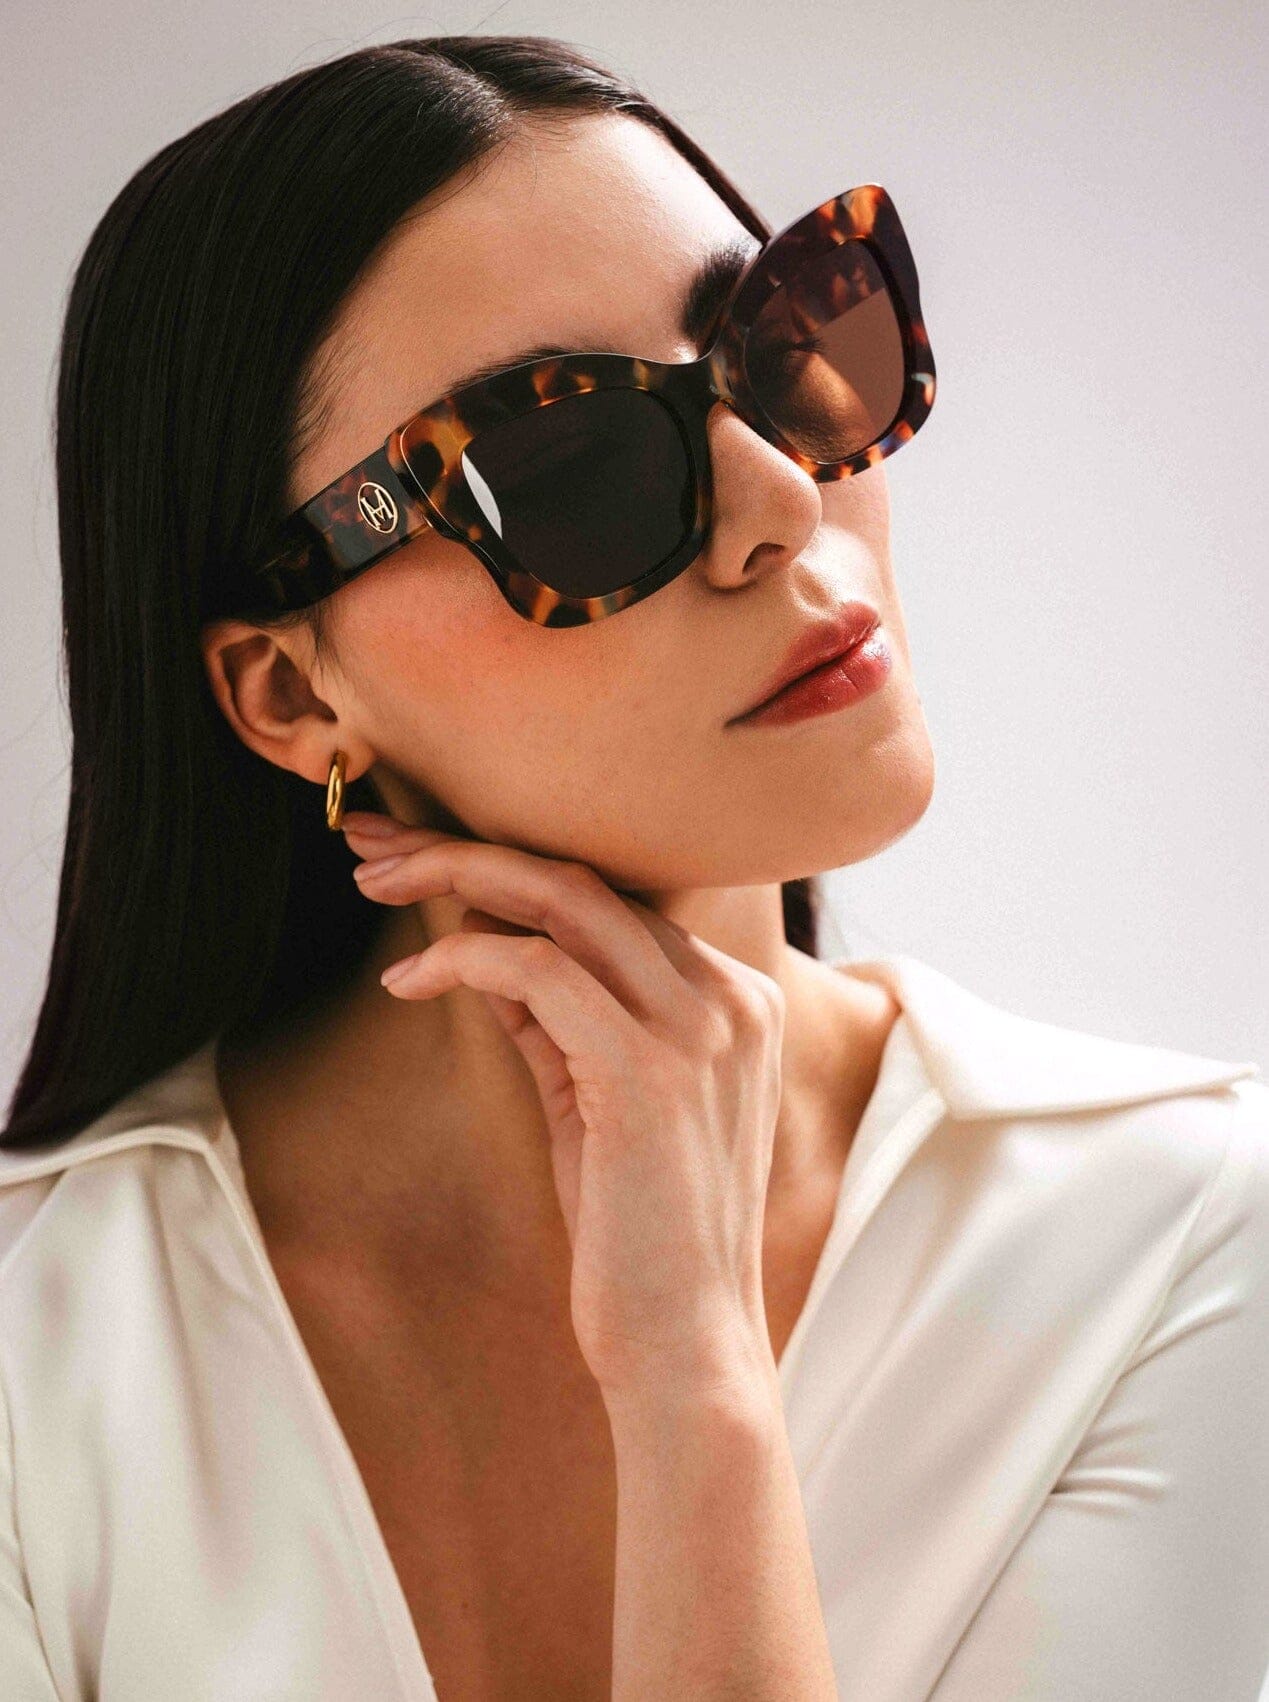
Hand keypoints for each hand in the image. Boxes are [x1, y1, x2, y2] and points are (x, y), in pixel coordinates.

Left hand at [340, 810, 785, 1406]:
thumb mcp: (597, 1099)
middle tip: (376, 842)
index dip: (509, 866)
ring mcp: (700, 1027)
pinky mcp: (649, 1068)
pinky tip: (408, 981)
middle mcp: (731, 996)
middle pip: (583, 877)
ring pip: (561, 898)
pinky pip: (536, 968)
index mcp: (736, 998)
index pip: (611, 898)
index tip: (423, 855)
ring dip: (451, 876)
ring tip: (373, 880)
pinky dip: (461, 958)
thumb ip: (556, 1016)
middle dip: (466, 846)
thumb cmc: (639, 1231)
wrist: (685, 1346)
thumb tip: (481, 943)